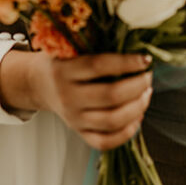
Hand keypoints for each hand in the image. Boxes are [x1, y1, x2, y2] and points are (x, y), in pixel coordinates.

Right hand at [0, 49, 151, 150]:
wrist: (37, 84)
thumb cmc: (61, 61)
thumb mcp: (68, 47)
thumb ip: (93, 45)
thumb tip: (133, 42)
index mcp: (63, 71)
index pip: (99, 66)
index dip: (126, 62)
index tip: (145, 59)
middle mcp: (67, 97)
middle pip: (110, 96)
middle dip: (137, 85)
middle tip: (148, 76)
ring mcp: (73, 119)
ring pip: (112, 121)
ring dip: (137, 107)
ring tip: (146, 94)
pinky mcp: (79, 133)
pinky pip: (106, 141)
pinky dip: (127, 132)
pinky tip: (137, 116)